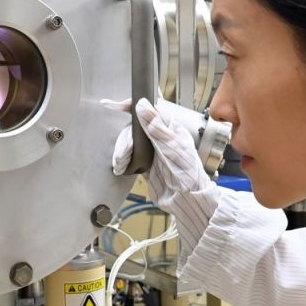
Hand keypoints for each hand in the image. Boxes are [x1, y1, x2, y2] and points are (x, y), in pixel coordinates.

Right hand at [111, 98, 217, 215]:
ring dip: (122, 151)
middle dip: (125, 139)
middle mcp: (160, 136)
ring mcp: (152, 149)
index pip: (150, 110)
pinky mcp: (145, 162)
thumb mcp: (171, 148)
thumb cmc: (187, 175)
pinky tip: (122, 167)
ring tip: (122, 163)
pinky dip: (122, 160)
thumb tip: (142, 105)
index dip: (133, 106)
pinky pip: (129, 155)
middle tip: (123, 153)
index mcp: (170, 128)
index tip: (117, 106)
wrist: (186, 200)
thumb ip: (156, 127)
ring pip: (130, 142)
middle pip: (134, 127)